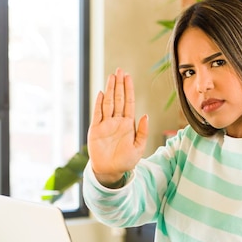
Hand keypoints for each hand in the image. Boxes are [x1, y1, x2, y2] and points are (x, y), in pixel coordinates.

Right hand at [88, 68, 148, 186]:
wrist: (110, 171)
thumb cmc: (125, 160)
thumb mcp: (139, 148)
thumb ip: (142, 131)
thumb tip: (146, 115)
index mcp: (128, 124)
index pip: (129, 102)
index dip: (129, 90)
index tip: (128, 77)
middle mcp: (117, 121)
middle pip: (118, 99)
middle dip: (119, 84)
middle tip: (120, 70)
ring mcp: (105, 124)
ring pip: (108, 103)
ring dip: (109, 89)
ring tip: (112, 76)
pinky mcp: (96, 129)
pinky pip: (97, 114)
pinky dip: (99, 103)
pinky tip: (101, 93)